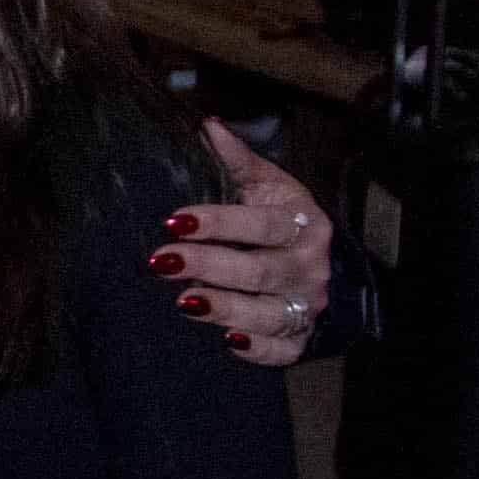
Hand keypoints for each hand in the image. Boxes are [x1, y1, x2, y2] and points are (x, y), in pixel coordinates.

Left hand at [158, 120, 335, 365]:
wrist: (316, 263)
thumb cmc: (281, 219)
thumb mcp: (268, 187)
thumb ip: (238, 162)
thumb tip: (208, 127)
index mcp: (304, 224)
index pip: (262, 224)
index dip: (220, 223)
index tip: (175, 221)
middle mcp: (310, 268)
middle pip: (258, 270)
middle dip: (208, 266)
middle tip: (162, 262)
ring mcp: (306, 306)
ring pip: (268, 314)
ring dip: (225, 309)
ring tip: (184, 302)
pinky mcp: (299, 338)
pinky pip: (282, 351)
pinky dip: (257, 349)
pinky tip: (228, 342)